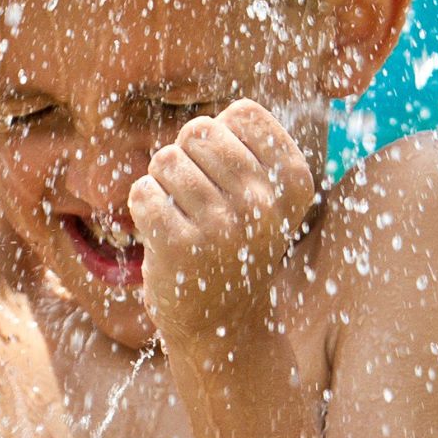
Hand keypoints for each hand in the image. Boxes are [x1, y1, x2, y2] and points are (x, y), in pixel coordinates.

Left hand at [127, 99, 316, 355]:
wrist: (224, 325)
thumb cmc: (236, 246)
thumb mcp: (266, 198)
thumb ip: (248, 149)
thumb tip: (202, 120)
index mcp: (294, 181)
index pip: (243, 112)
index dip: (222, 135)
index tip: (226, 174)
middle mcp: (264, 202)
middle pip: (199, 130)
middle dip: (186, 158)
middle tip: (196, 201)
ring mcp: (223, 226)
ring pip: (166, 159)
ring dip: (163, 185)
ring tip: (182, 218)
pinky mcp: (182, 247)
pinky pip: (143, 192)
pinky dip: (143, 207)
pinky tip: (163, 233)